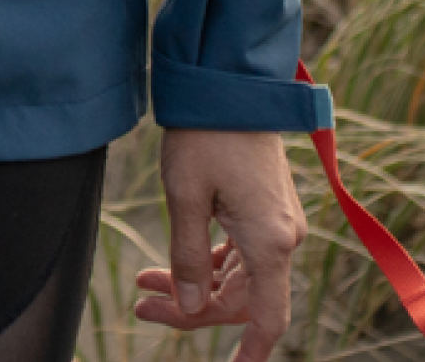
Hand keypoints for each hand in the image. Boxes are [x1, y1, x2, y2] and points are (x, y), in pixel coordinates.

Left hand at [131, 125, 305, 351]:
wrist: (230, 89)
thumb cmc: (206, 138)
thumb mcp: (185, 200)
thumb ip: (188, 258)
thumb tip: (191, 305)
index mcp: (269, 242)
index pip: (267, 317)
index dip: (251, 351)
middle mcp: (283, 238)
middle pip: (242, 300)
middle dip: (192, 310)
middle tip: (141, 306)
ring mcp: (278, 225)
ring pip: (238, 278)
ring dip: (194, 286)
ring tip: (144, 286)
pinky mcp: (267, 213)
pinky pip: (241, 255)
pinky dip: (207, 264)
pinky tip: (171, 266)